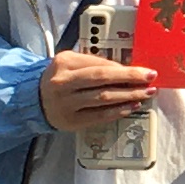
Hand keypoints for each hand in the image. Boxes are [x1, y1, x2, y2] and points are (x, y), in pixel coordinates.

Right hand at [39, 51, 154, 130]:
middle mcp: (64, 82)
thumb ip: (94, 63)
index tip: (143, 70)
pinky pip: (99, 115)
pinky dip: (118, 111)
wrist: (34, 99)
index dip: (124, 68)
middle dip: (130, 78)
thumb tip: (125, 69)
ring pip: (103, 98)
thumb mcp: (70, 63)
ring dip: (128, 95)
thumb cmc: (60, 78)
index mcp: (65, 62)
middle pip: (102, 79)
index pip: (99, 64)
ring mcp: (66, 103)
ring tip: (146, 93)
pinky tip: (131, 107)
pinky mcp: (71, 120)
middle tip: (150, 78)